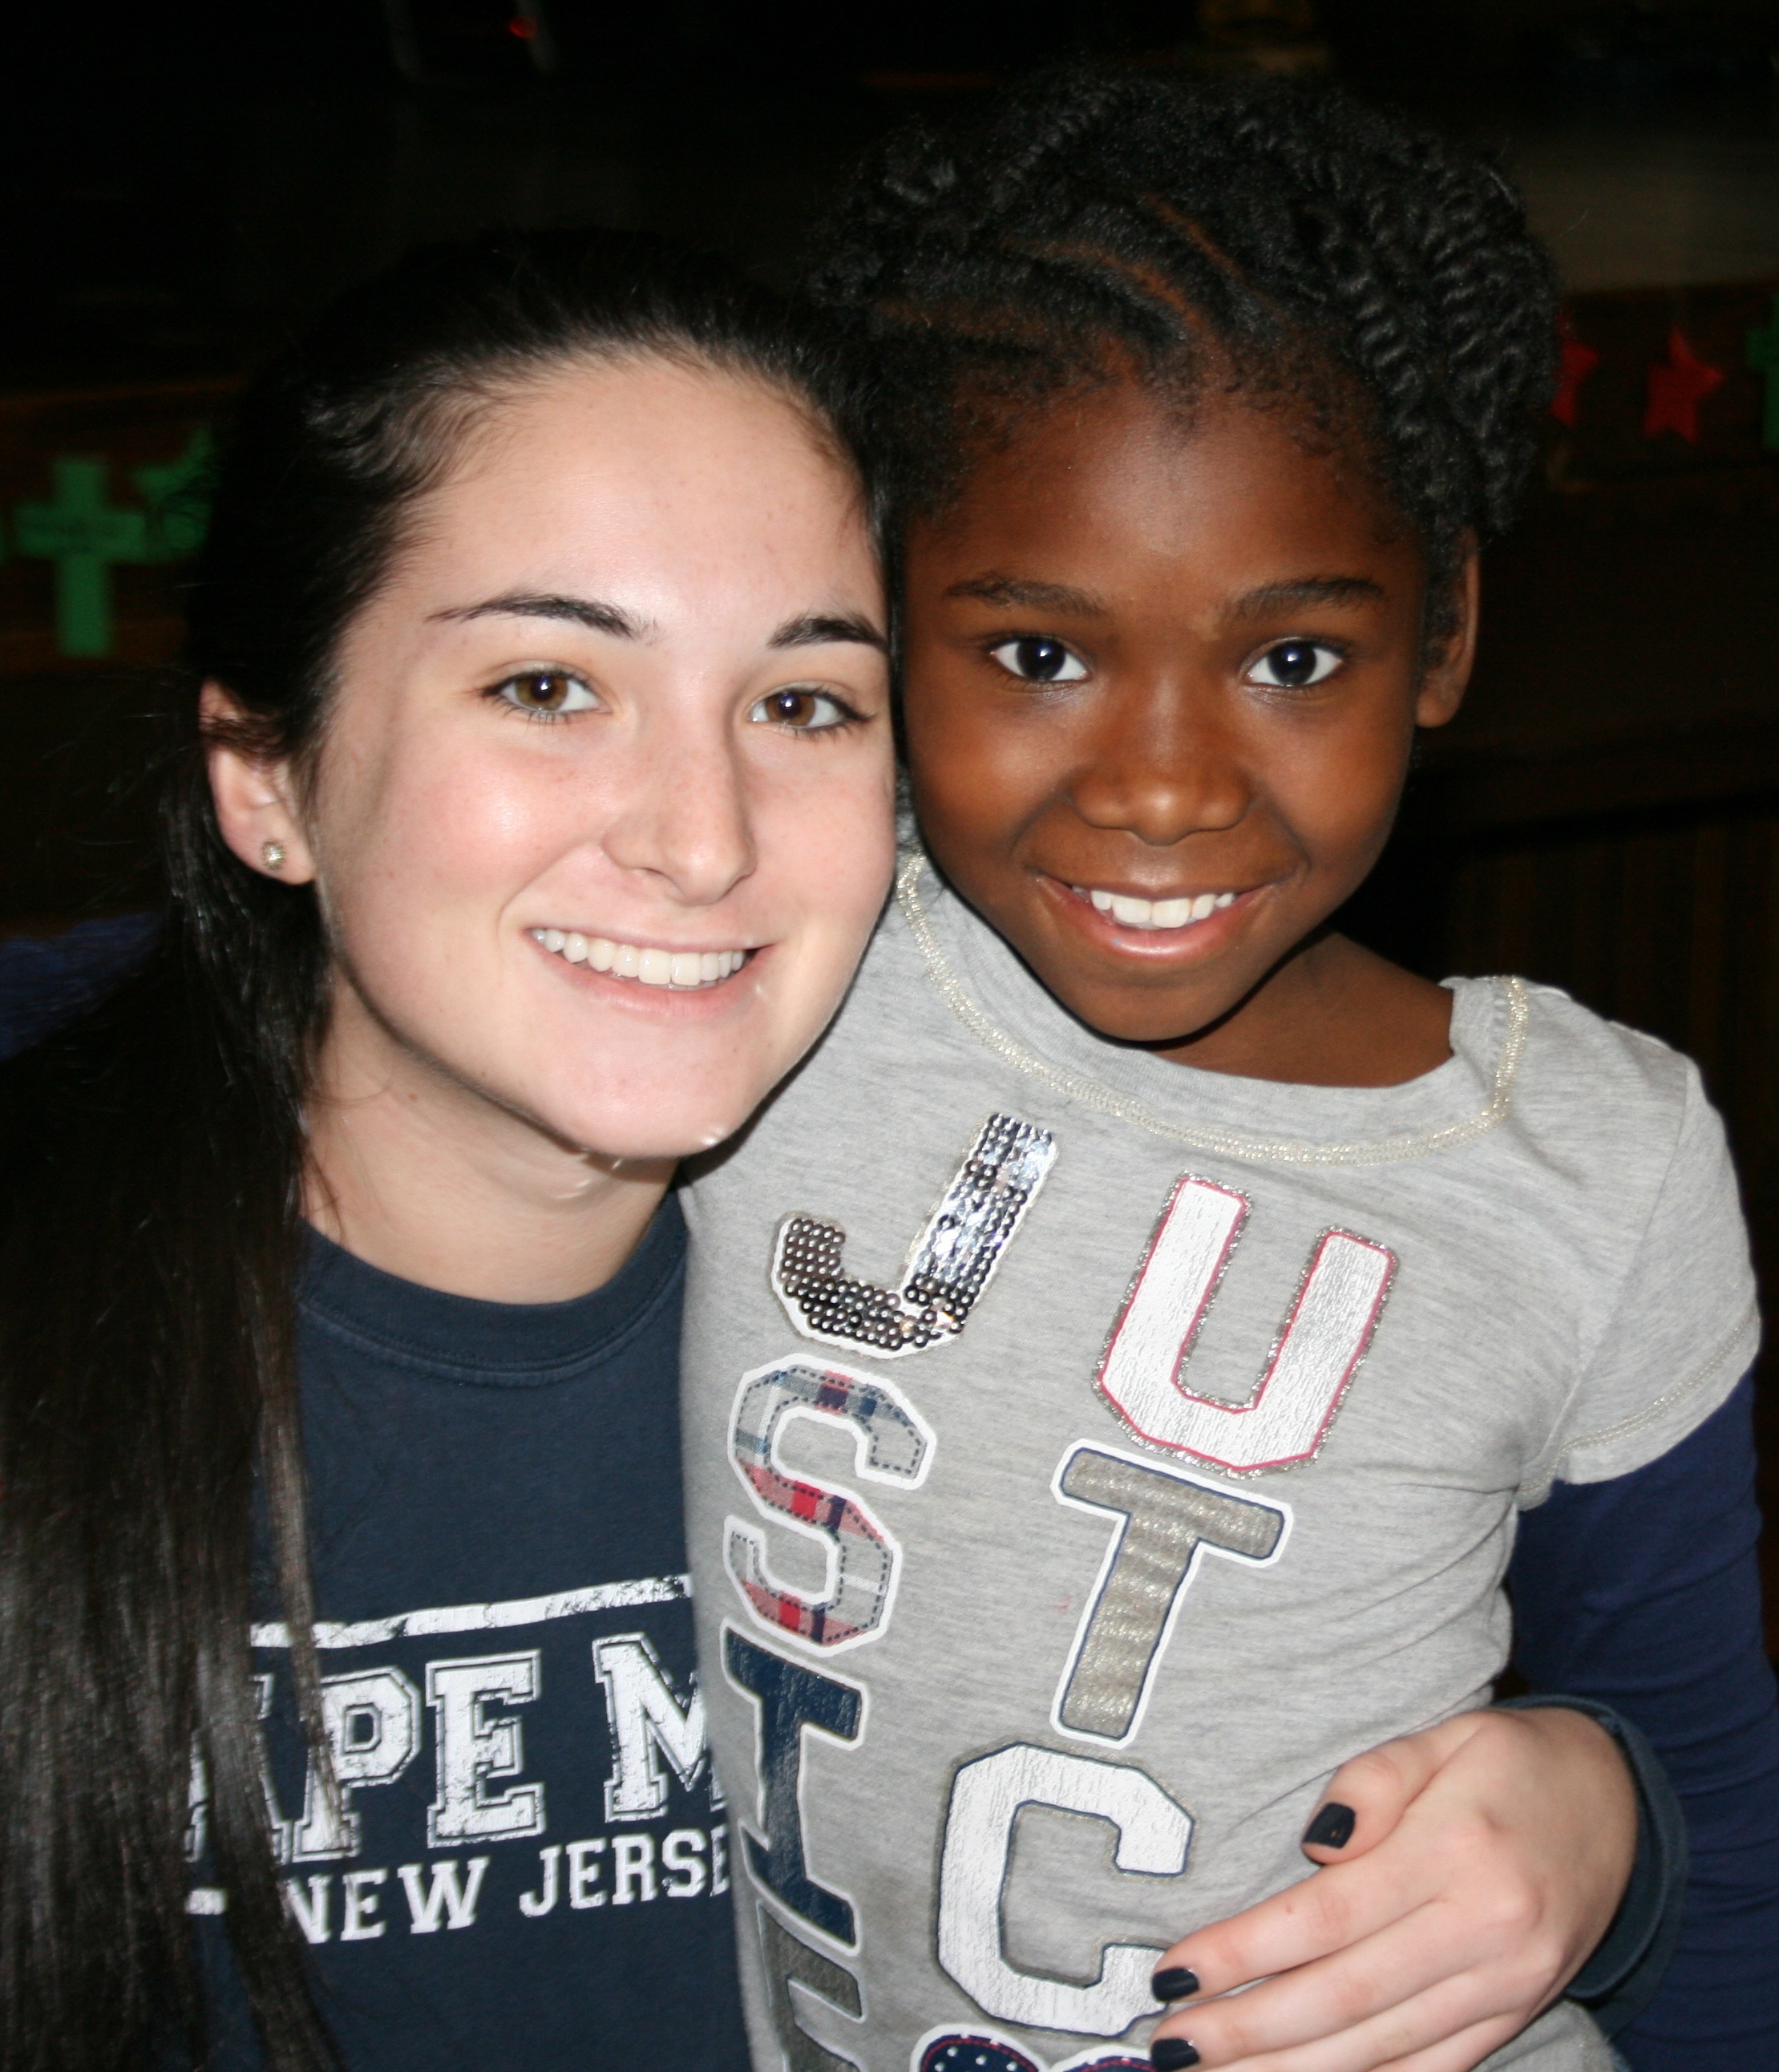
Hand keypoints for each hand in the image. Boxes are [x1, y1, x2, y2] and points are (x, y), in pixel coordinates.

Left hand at [1147, 1705, 1637, 2070]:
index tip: (1174, 1971)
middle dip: (1248, 2028)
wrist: (1618, 1804)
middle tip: (1171, 2042)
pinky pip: (1431, 2069)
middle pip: (1345, 1996)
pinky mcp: (1513, 2016)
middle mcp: (1485, 1932)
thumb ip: (1373, 1782)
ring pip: (1381, 2048)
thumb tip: (1316, 1845)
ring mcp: (1505, 1987)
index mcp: (1458, 1852)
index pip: (1328, 1918)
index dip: (1245, 1951)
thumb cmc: (1506, 1761)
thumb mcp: (1440, 1737)